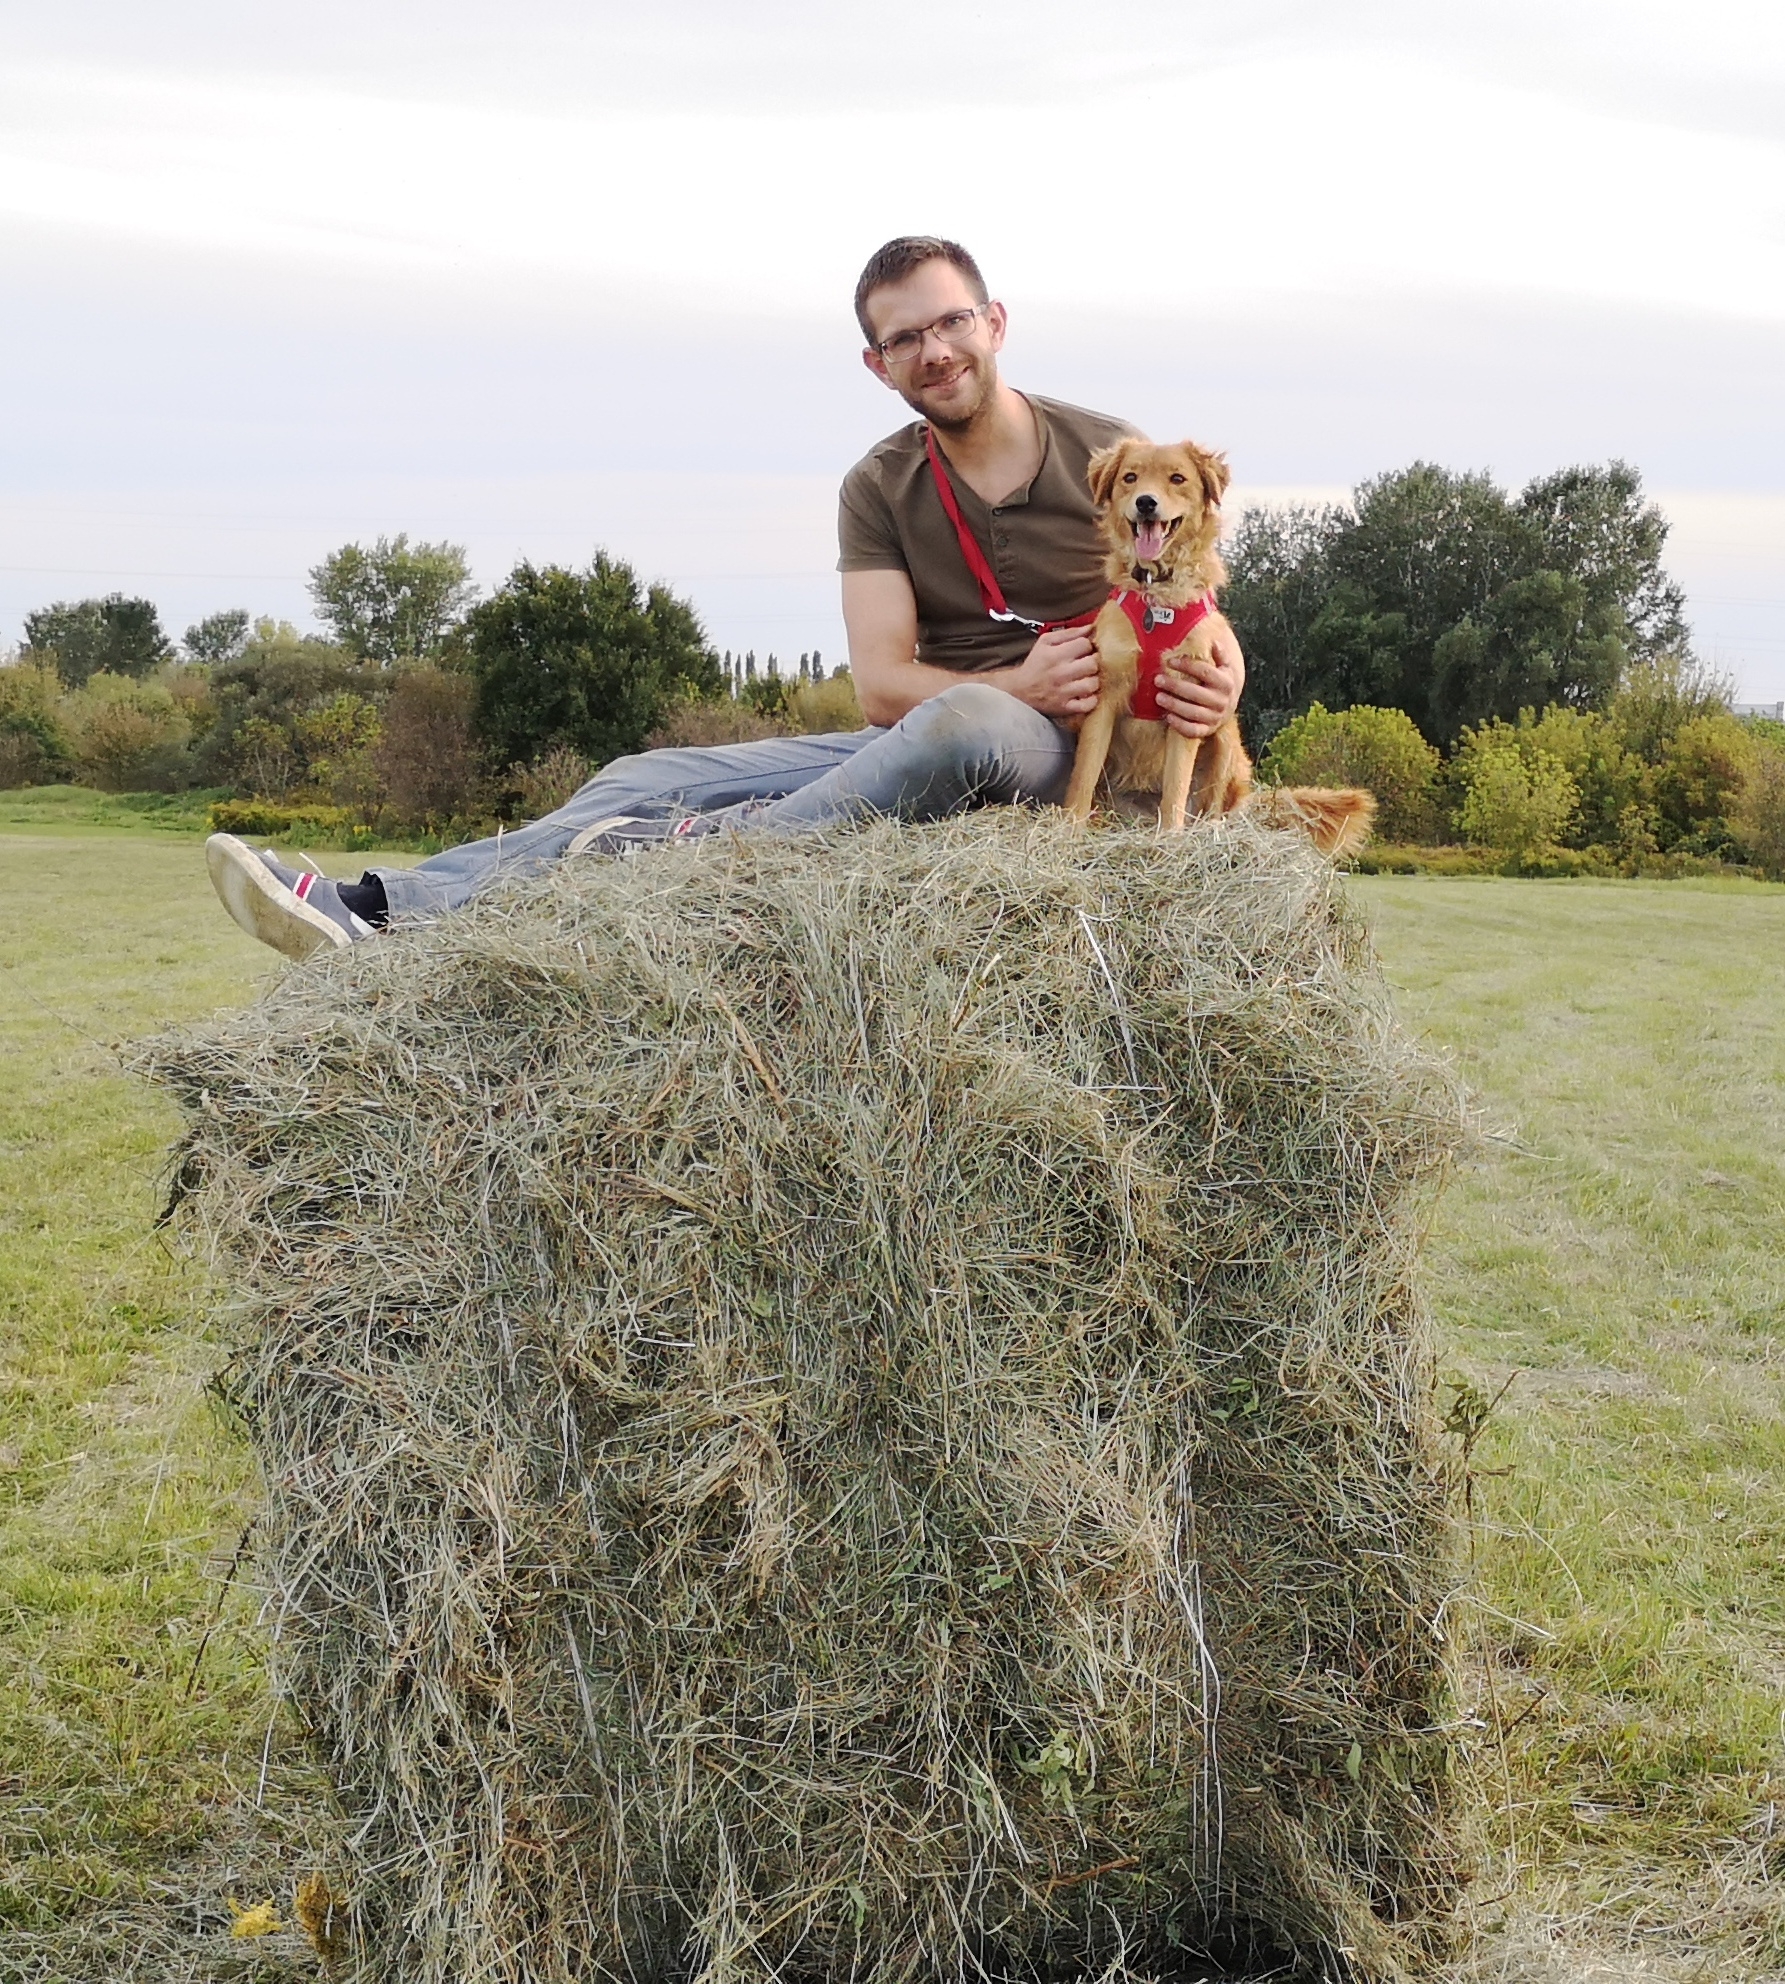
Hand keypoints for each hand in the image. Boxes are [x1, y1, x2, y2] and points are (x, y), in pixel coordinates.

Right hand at [1003, 626, 1100, 717]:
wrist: (1019, 691)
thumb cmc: (1035, 665)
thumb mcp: (1046, 642)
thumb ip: (1069, 633)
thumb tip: (1091, 628)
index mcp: (1054, 654)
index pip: (1085, 644)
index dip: (1088, 645)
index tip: (1084, 650)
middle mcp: (1059, 673)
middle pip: (1092, 664)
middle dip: (1093, 662)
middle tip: (1087, 664)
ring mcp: (1063, 692)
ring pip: (1093, 684)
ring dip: (1093, 681)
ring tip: (1086, 679)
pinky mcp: (1065, 708)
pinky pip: (1088, 704)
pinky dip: (1091, 700)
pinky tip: (1086, 694)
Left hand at [1157, 623, 1245, 738]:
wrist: (1229, 708)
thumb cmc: (1220, 683)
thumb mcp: (1224, 668)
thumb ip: (1220, 656)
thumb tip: (1214, 642)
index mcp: (1226, 682)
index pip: (1205, 672)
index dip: (1186, 666)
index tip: (1169, 661)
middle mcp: (1222, 701)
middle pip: (1195, 692)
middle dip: (1175, 685)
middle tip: (1158, 679)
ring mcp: (1215, 717)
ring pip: (1193, 712)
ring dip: (1174, 705)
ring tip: (1158, 697)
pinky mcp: (1208, 730)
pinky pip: (1193, 730)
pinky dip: (1180, 725)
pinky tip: (1167, 717)